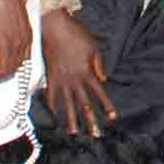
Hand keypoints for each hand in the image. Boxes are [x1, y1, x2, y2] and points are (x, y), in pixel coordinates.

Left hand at [0, 0, 32, 81]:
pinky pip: (28, 53)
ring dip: (13, 67)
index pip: (3, 69)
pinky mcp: (30, 34)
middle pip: (13, 68)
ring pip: (21, 62)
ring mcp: (25, 38)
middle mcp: (16, 42)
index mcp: (3, 42)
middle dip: (5, 74)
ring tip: (4, 65)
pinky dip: (22, 58)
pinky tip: (14, 55)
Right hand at [40, 6, 115, 136]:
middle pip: (85, 104)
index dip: (107, 106)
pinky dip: (53, 106)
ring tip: (75, 132)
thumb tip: (103, 79)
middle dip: (91, 120)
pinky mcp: (50, 77)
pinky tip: (54, 116)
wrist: (55, 28)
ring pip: (68, 105)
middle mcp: (75, 80)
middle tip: (96, 135)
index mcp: (88, 73)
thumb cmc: (76, 35)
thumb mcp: (94, 47)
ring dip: (72, 120)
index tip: (113, 117)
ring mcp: (62, 80)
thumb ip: (99, 64)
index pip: (100, 93)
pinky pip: (51, 96)